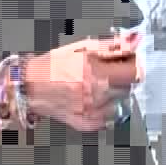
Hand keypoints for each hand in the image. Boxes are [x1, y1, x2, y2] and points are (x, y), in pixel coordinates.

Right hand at [23, 38, 137, 132]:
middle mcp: (97, 96)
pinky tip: (91, 99)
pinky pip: (108, 118)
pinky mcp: (86, 124)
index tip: (126, 60)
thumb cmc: (54, 64)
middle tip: (105, 71)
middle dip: (121, 77)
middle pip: (129, 87)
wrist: (28, 86)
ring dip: (114, 93)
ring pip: (120, 102)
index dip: (133, 64)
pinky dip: (104, 108)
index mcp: (98, 74)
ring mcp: (92, 113)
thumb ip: (114, 45)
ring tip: (95, 85)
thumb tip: (137, 40)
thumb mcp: (84, 47)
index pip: (136, 73)